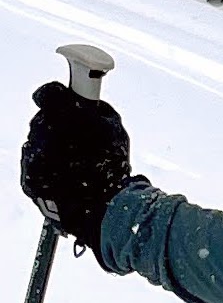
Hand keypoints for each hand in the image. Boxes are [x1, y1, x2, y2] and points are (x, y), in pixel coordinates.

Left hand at [21, 81, 132, 256]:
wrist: (102, 209)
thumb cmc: (112, 166)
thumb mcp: (114, 127)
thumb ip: (95, 108)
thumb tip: (83, 98)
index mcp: (64, 118)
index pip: (48, 93)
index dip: (58, 95)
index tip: (66, 98)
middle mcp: (42, 136)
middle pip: (43, 119)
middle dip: (58, 123)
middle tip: (78, 135)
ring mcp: (32, 159)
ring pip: (37, 142)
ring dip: (51, 145)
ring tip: (75, 160)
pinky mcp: (28, 179)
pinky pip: (34, 164)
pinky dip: (47, 165)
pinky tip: (66, 174)